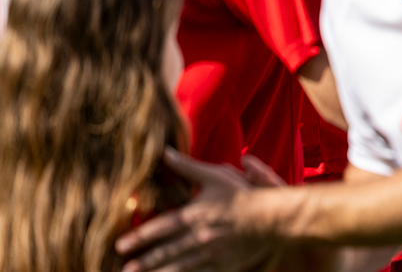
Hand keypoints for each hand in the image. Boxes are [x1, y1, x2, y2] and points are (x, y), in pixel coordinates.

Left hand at [117, 149, 281, 271]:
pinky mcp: (222, 265)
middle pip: (165, 251)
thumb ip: (187, 167)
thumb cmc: (241, 195)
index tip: (121, 245)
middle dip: (144, 261)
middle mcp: (198, 236)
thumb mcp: (215, 176)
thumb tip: (164, 152)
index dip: (139, 237)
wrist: (270, 217)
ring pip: (178, 266)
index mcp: (194, 215)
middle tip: (125, 269)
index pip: (160, 227)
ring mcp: (210, 253)